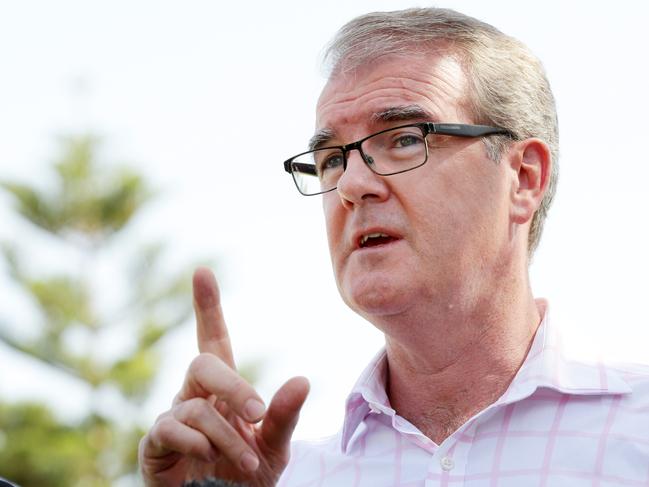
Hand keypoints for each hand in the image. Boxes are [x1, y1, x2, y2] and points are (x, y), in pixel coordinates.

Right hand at [139, 267, 309, 486]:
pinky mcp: (154, 446)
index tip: (203, 272)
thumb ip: (283, 416)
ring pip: (195, 406)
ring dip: (225, 435)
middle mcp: (195, 397)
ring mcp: (173, 419)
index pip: (214, 340)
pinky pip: (168, 429)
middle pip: (204, 363)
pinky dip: (195, 442)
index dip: (207, 308)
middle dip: (234, 386)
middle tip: (256, 413)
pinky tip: (206, 457)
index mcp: (223, 390)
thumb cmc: (246, 477)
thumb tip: (302, 379)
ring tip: (246, 460)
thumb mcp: (274, 448)